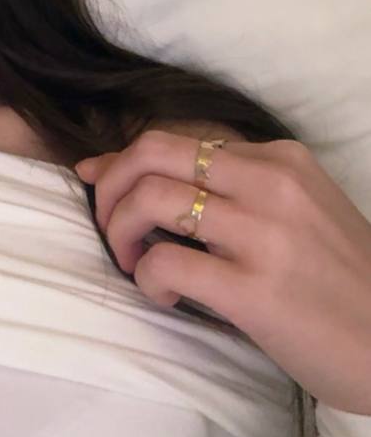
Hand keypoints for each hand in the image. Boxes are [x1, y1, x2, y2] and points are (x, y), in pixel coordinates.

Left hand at [75, 128, 370, 414]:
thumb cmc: (337, 280)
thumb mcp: (296, 210)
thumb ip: (228, 188)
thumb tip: (133, 171)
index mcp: (280, 160)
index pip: (177, 140)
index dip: (125, 162)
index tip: (100, 184)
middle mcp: (270, 185)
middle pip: (153, 152)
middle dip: (110, 184)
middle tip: (105, 222)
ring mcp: (263, 236)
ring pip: (152, 199)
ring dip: (119, 230)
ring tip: (131, 260)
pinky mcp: (254, 291)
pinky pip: (167, 264)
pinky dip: (147, 278)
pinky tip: (165, 295)